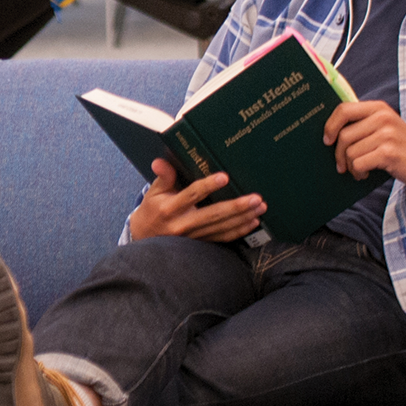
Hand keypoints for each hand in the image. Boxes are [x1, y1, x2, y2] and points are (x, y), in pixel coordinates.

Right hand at [127, 158, 265, 243]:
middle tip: (256, 198)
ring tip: (260, 207)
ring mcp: (193, 236)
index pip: (191, 195)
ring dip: (243, 218)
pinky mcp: (200, 243)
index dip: (208, 186)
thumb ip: (163, 177)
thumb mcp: (153, 192)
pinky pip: (222, 238)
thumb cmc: (152, 209)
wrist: (145, 237)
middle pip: (213, 215)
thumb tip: (160, 162)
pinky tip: (253, 222)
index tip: (224, 177)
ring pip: (222, 227)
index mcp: (170, 208)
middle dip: (236, 207)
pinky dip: (239, 231)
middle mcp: (183, 224)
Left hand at [322, 101, 405, 193]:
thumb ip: (363, 124)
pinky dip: (358, 173)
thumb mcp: (385, 126)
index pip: (343, 109)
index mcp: (379, 108)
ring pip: (350, 152)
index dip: (330, 126)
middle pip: (343, 136)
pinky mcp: (389, 153)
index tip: (327, 140)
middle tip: (342, 165)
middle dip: (339, 154)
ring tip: (358, 171)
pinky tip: (364, 175)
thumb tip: (329, 132)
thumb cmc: (403, 146)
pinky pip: (359, 164)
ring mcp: (386, 135)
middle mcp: (382, 118)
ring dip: (350, 166)